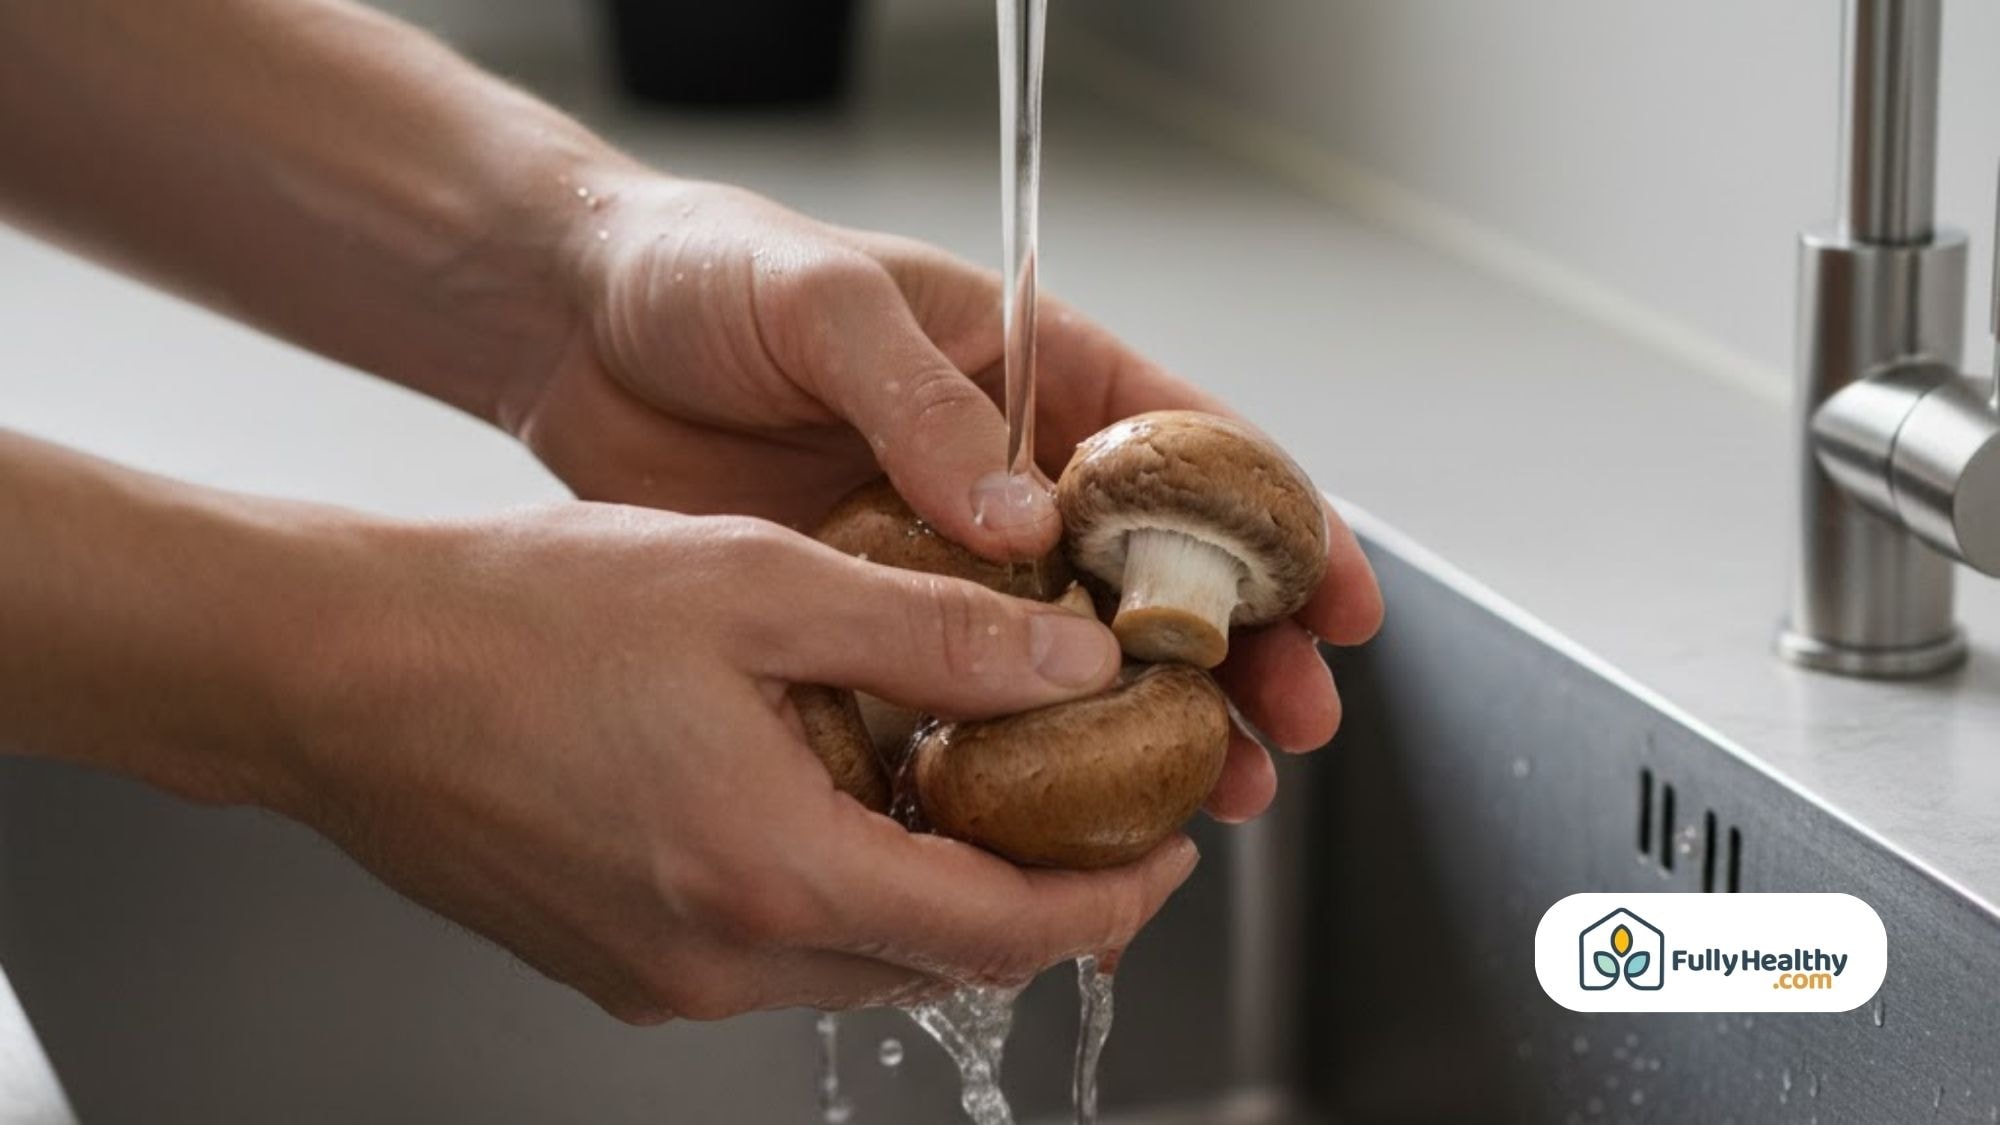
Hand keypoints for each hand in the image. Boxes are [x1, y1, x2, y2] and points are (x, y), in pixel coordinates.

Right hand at [287, 502, 1192, 1021]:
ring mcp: (662, 977)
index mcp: (775, 877)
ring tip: (978, 790)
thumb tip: (1077, 663)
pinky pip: (778, 945)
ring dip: (940, 892)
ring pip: (861, 958)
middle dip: (1041, 897)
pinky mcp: (618, 961)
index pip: (1006, 935)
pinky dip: (844, 889)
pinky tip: (842, 798)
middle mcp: (723, 961)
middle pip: (942, 962)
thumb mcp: (755, 584)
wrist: (335, 672)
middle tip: (1095, 812)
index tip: (1171, 849)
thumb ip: (933, 635)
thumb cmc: (520, 615)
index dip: (1112, 898)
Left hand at [514, 175, 1384, 821]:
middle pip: (1155, 569)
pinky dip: (1019, 746)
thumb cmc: (702, 271)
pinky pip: (963, 686)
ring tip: (1214, 792)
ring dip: (1148, 720)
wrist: (571, 324)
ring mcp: (941, 548)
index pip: (1188, 444)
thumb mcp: (820, 304)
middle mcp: (1001, 467)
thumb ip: (922, 404)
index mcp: (1026, 368)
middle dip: (1238, 651)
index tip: (1344, 603)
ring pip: (1073, 647)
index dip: (1281, 524)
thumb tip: (1021, 521)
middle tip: (1290, 731)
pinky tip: (1058, 804)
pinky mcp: (868, 610)